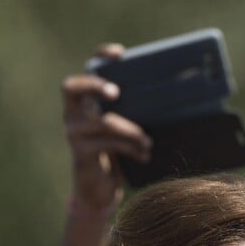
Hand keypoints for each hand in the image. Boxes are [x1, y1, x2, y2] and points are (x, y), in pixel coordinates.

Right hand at [62, 43, 151, 209]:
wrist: (100, 191)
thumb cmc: (116, 157)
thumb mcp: (124, 132)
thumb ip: (133, 116)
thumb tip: (172, 102)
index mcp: (85, 102)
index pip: (87, 70)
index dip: (100, 57)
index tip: (120, 54)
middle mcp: (72, 114)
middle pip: (73, 88)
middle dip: (95, 85)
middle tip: (117, 93)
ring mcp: (73, 133)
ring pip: (102, 121)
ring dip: (130, 131)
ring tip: (148, 142)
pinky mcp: (80, 153)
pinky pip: (107, 143)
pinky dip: (128, 148)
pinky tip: (143, 155)